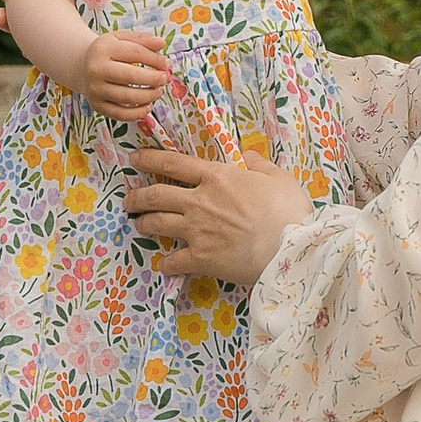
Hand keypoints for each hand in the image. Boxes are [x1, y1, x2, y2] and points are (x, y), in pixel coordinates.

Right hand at [80, 31, 172, 120]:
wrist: (82, 67)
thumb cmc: (108, 52)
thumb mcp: (121, 39)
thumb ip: (142, 39)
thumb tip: (162, 43)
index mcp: (103, 49)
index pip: (135, 53)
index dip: (155, 59)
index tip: (166, 63)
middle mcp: (96, 70)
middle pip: (131, 76)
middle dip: (153, 79)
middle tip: (165, 79)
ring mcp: (95, 89)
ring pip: (127, 97)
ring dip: (149, 96)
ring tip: (158, 91)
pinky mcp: (97, 105)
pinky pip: (120, 114)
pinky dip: (138, 113)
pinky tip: (148, 106)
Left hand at [123, 145, 316, 287]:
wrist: (291, 248)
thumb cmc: (289, 211)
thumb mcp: (280, 179)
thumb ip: (261, 166)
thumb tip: (249, 156)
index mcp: (217, 177)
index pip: (173, 163)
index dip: (149, 159)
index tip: (135, 159)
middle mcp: (199, 202)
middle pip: (156, 195)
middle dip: (137, 197)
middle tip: (129, 200)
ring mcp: (196, 231)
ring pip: (157, 224)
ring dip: (143, 224)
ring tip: (138, 225)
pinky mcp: (200, 259)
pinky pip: (173, 261)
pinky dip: (165, 264)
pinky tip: (163, 265)